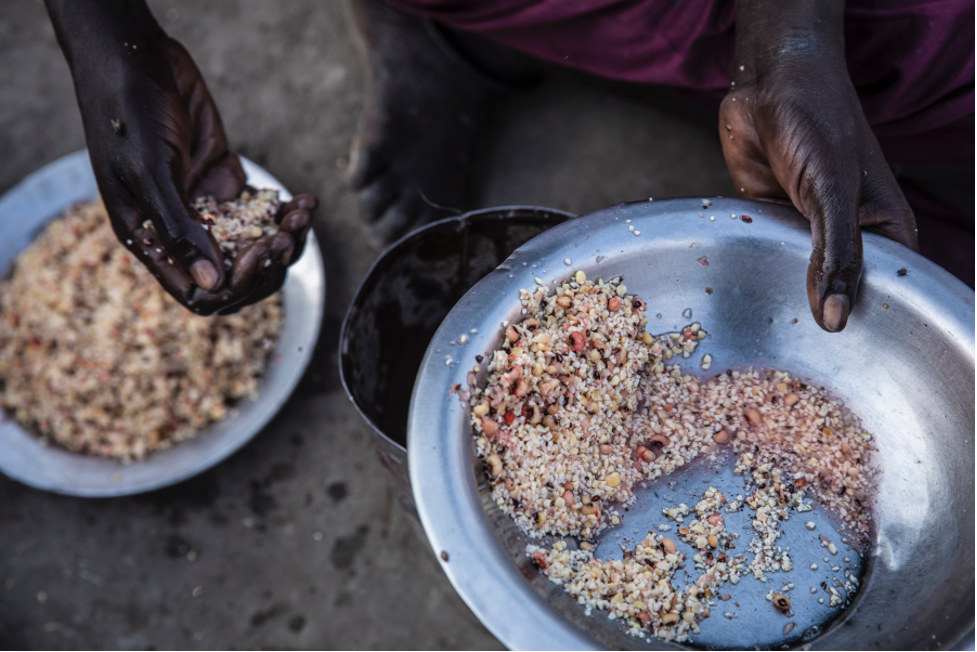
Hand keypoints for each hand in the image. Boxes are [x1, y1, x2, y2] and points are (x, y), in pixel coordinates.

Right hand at [46, 0, 315, 314]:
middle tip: (286, 236)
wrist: (137, 60)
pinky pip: (266, 215)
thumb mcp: (150, 172)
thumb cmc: (129, 114)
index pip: (197, 294)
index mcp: (151, 239)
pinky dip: (291, 214)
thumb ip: (179, 230)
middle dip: (267, 265)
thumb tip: (211, 286)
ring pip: (257, 249)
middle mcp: (181, 231)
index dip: (233, 288)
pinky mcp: (229, 185)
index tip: (254, 255)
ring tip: (303, 215)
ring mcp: (208, 209)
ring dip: (287, 240)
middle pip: (236, 279)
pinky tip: (307, 202)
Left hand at [721, 0, 917, 332]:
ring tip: (765, 340)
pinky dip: (752, 273)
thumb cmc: (818, 122)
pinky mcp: (769, 225)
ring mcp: (806, 234)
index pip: (887, 292)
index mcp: (884, 232)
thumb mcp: (833, 192)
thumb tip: (834, 319)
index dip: (870, 325)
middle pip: (837, 293)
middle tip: (798, 364)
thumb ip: (834, 257)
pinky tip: (739, 301)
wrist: (768, 82)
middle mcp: (847, 238)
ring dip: (780, 299)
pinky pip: (762, 259)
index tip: (848, 365)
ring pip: (796, 280)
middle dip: (817, 318)